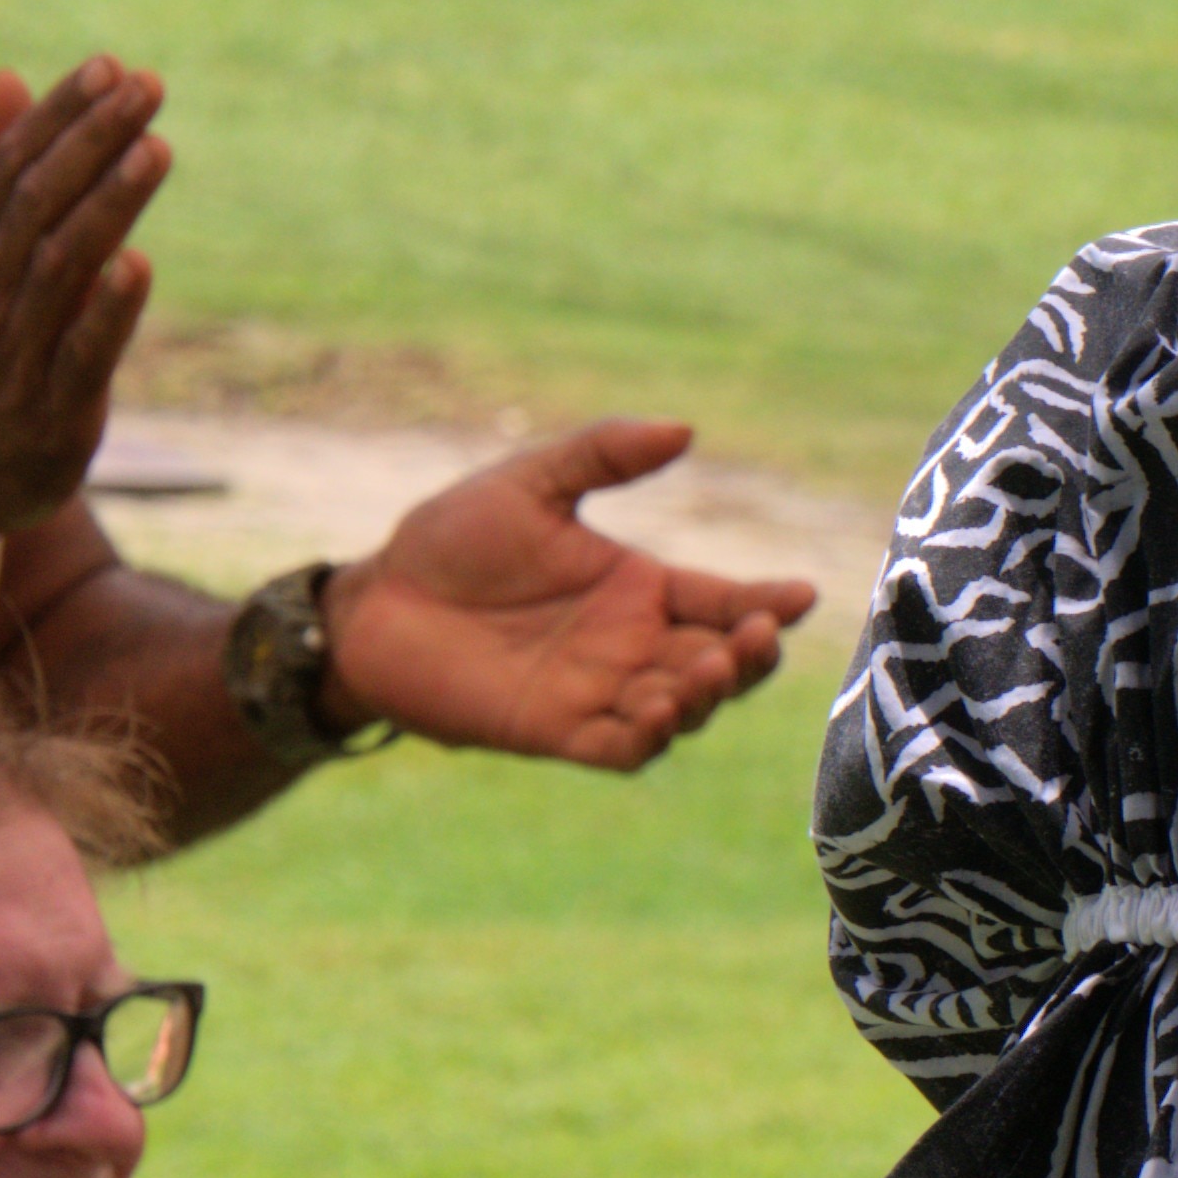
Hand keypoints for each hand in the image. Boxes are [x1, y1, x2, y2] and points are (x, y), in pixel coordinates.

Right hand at [0, 59, 170, 538]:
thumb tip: (8, 77)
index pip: (10, 167)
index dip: (61, 115)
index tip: (112, 66)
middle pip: (36, 202)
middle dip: (92, 140)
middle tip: (147, 88)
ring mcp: (13, 350)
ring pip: (59, 267)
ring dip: (108, 206)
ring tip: (155, 150)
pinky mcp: (50, 408)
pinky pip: (78, 353)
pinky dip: (107, 311)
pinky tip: (139, 266)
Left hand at [325, 421, 815, 770]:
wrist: (374, 605)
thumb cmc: (451, 541)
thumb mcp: (528, 483)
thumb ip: (602, 454)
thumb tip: (685, 428)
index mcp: (641, 589)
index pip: (725, 600)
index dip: (769, 602)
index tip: (803, 594)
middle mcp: (634, 646)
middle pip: (723, 662)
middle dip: (752, 655)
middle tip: (757, 634)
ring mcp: (602, 693)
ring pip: (686, 709)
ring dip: (709, 695)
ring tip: (710, 667)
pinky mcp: (559, 733)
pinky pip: (624, 749)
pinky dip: (651, 737)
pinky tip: (658, 710)